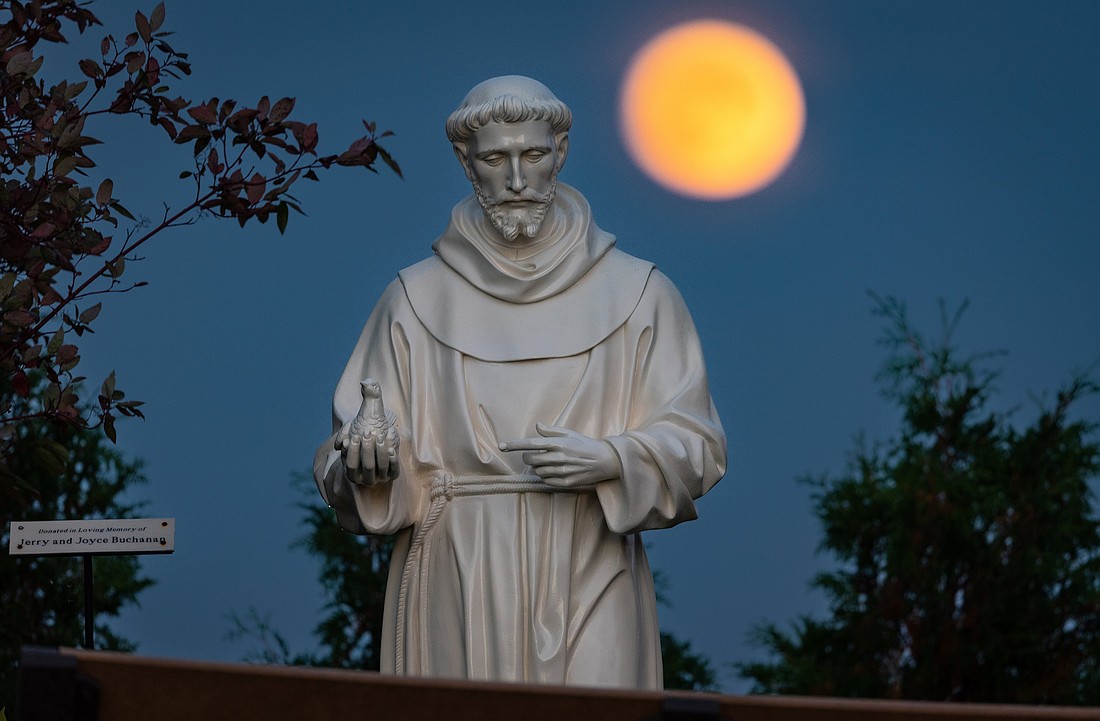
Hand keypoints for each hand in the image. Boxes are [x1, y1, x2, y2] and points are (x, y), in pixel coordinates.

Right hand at [334, 419, 399, 484]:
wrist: (375, 457)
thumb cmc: (359, 450)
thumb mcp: (350, 448)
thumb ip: (346, 445)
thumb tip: (345, 442)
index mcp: (353, 476)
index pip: (352, 465)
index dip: (352, 451)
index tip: (354, 436)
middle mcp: (367, 480)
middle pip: (368, 466)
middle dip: (367, 449)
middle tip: (367, 433)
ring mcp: (381, 479)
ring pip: (382, 466)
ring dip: (381, 451)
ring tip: (379, 437)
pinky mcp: (393, 476)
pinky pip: (395, 470)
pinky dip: (394, 460)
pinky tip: (391, 448)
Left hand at [499, 423, 620, 486]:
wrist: (605, 461)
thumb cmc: (586, 445)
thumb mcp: (570, 434)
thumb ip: (552, 431)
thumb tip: (537, 426)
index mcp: (559, 443)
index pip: (531, 443)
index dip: (514, 445)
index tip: (501, 446)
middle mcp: (559, 457)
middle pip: (530, 459)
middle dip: (527, 457)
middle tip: (533, 455)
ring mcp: (562, 471)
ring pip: (537, 471)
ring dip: (537, 466)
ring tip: (548, 462)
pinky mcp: (566, 482)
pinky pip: (546, 480)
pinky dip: (545, 475)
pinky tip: (553, 470)